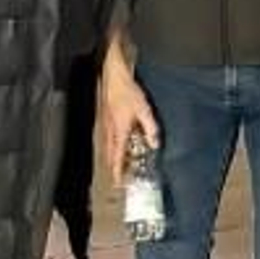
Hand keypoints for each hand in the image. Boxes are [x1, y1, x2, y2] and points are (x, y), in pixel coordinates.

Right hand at [99, 46, 157, 185]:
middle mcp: (110, 130)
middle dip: (113, 166)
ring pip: (107, 146)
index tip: (118, 182)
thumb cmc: (127, 91)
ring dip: (112, 157)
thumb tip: (154, 143)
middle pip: (109, 154)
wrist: (112, 76)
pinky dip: (110, 145)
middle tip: (118, 176)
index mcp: (119, 131)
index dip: (118, 170)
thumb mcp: (143, 109)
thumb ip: (149, 128)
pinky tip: (115, 142)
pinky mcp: (105, 116)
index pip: (117, 156)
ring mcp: (105, 123)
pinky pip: (107, 136)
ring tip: (117, 163)